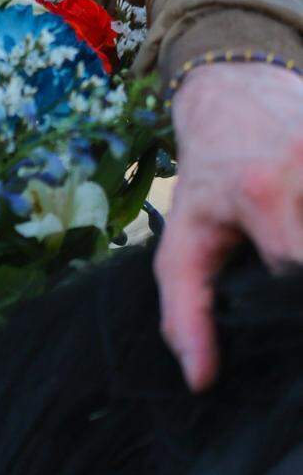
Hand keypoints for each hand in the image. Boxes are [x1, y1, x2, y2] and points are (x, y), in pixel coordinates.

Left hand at [156, 62, 302, 390]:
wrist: (231, 93)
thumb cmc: (208, 175)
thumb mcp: (183, 238)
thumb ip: (185, 311)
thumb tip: (201, 380)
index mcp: (262, 191)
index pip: (297, 270)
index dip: (290, 301)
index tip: (280, 306)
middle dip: (300, 269)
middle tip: (283, 267)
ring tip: (289, 231)